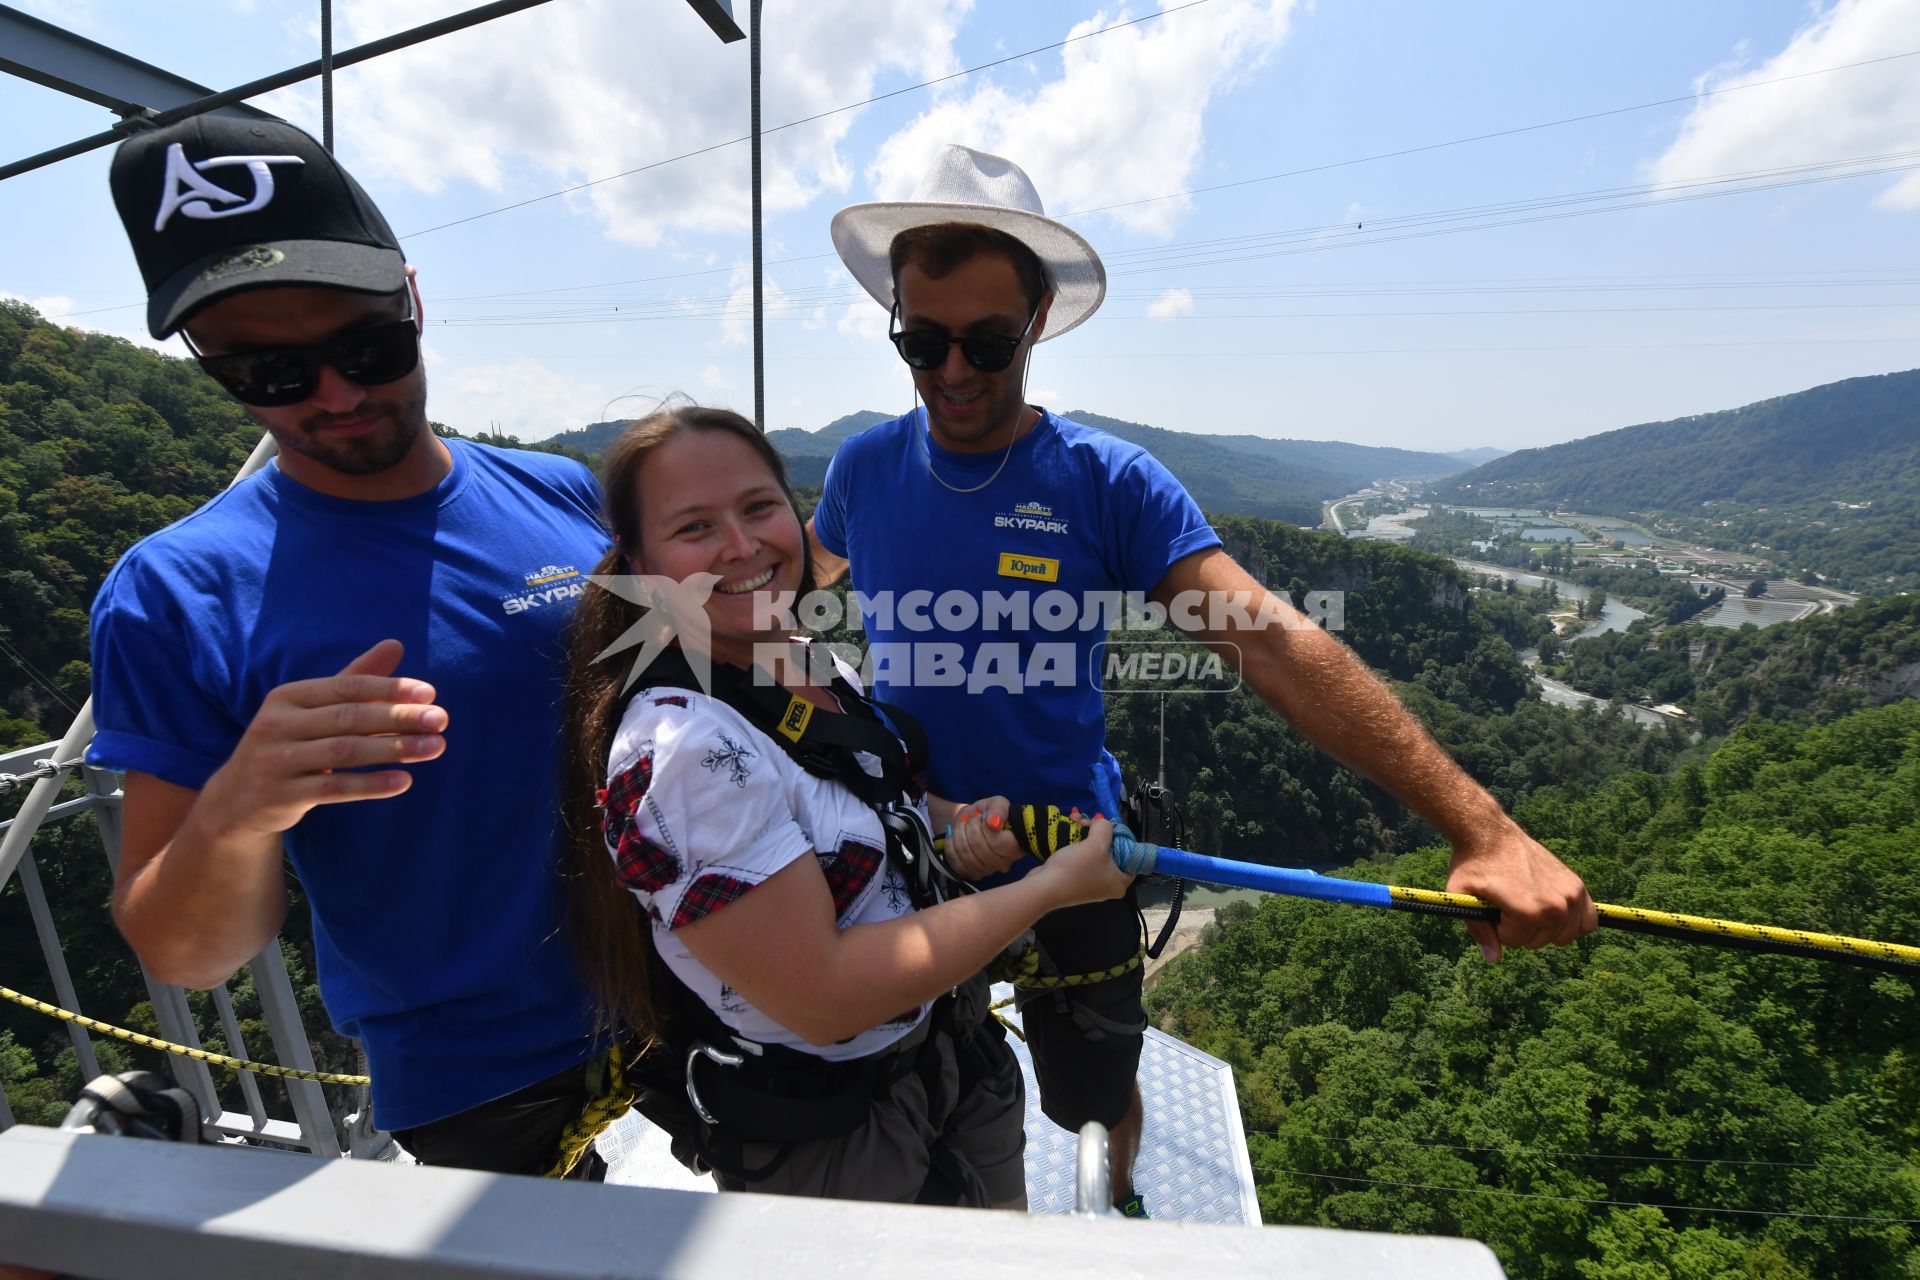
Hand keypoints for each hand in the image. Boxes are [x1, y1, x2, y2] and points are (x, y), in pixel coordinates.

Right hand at [197, 640, 446, 838]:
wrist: (238, 799)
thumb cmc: (290, 743)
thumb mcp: (315, 710)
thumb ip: (355, 679)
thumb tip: (396, 644)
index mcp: (288, 696)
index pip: (346, 687)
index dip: (389, 688)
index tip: (430, 693)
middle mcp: (277, 724)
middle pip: (349, 718)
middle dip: (399, 717)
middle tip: (441, 720)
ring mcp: (276, 760)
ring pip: (345, 751)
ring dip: (394, 749)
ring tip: (435, 747)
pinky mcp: (282, 795)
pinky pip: (334, 788)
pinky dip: (371, 784)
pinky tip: (404, 781)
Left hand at [941, 796, 1022, 880]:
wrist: (972, 822)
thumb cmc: (989, 812)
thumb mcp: (996, 803)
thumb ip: (999, 809)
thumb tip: (994, 824)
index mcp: (1016, 844)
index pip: (998, 843)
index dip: (985, 828)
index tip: (982, 816)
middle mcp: (1005, 862)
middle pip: (980, 849)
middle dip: (970, 828)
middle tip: (969, 818)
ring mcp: (988, 870)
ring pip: (967, 856)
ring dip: (959, 835)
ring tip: (962, 824)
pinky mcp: (972, 873)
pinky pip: (957, 863)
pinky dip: (951, 845)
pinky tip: (954, 836)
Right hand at [1037, 813, 1131, 907]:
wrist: (1043, 888)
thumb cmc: (1076, 869)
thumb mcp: (1096, 844)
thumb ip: (1105, 828)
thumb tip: (1102, 822)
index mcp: (1120, 883)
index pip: (1132, 858)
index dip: (1123, 839)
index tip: (1111, 827)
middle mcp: (1108, 885)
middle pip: (1112, 852)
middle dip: (1100, 833)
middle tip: (1090, 820)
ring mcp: (1091, 884)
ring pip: (1095, 852)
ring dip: (1086, 835)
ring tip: (1077, 819)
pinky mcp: (1076, 880)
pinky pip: (1082, 858)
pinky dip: (1078, 844)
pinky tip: (1071, 829)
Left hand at [1445, 820, 1595, 961]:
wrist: (1491, 834)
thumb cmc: (1473, 865)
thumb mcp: (1463, 897)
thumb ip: (1479, 931)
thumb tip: (1493, 959)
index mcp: (1528, 912)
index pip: (1513, 942)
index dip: (1497, 927)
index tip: (1492, 906)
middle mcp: (1555, 906)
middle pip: (1538, 941)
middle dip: (1519, 928)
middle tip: (1508, 902)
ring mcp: (1570, 895)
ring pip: (1562, 936)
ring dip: (1544, 927)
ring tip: (1528, 904)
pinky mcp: (1577, 886)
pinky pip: (1589, 921)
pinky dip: (1574, 923)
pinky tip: (1555, 913)